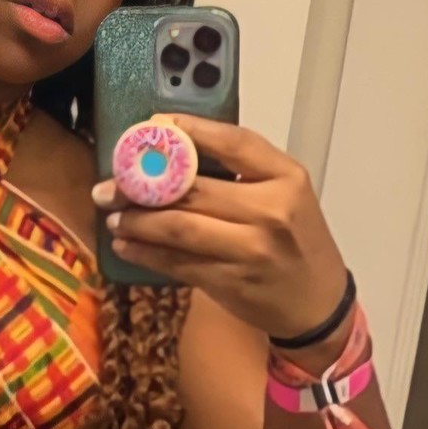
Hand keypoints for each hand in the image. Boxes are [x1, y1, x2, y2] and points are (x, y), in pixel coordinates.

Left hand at [96, 117, 350, 349]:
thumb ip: (242, 174)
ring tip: (113, 217)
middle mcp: (271, 210)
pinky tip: (126, 245)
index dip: (188, 131)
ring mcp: (251, 249)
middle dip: (143, 185)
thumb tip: (173, 154)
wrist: (318, 302)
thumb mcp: (285, 195)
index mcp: (286, 177)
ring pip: (179, 228)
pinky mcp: (231, 281)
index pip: (233, 142)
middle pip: (194, 188)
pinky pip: (178, 263)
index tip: (152, 126)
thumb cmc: (296, 242)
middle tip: (109, 186)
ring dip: (137, 221)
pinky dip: (146, 253)